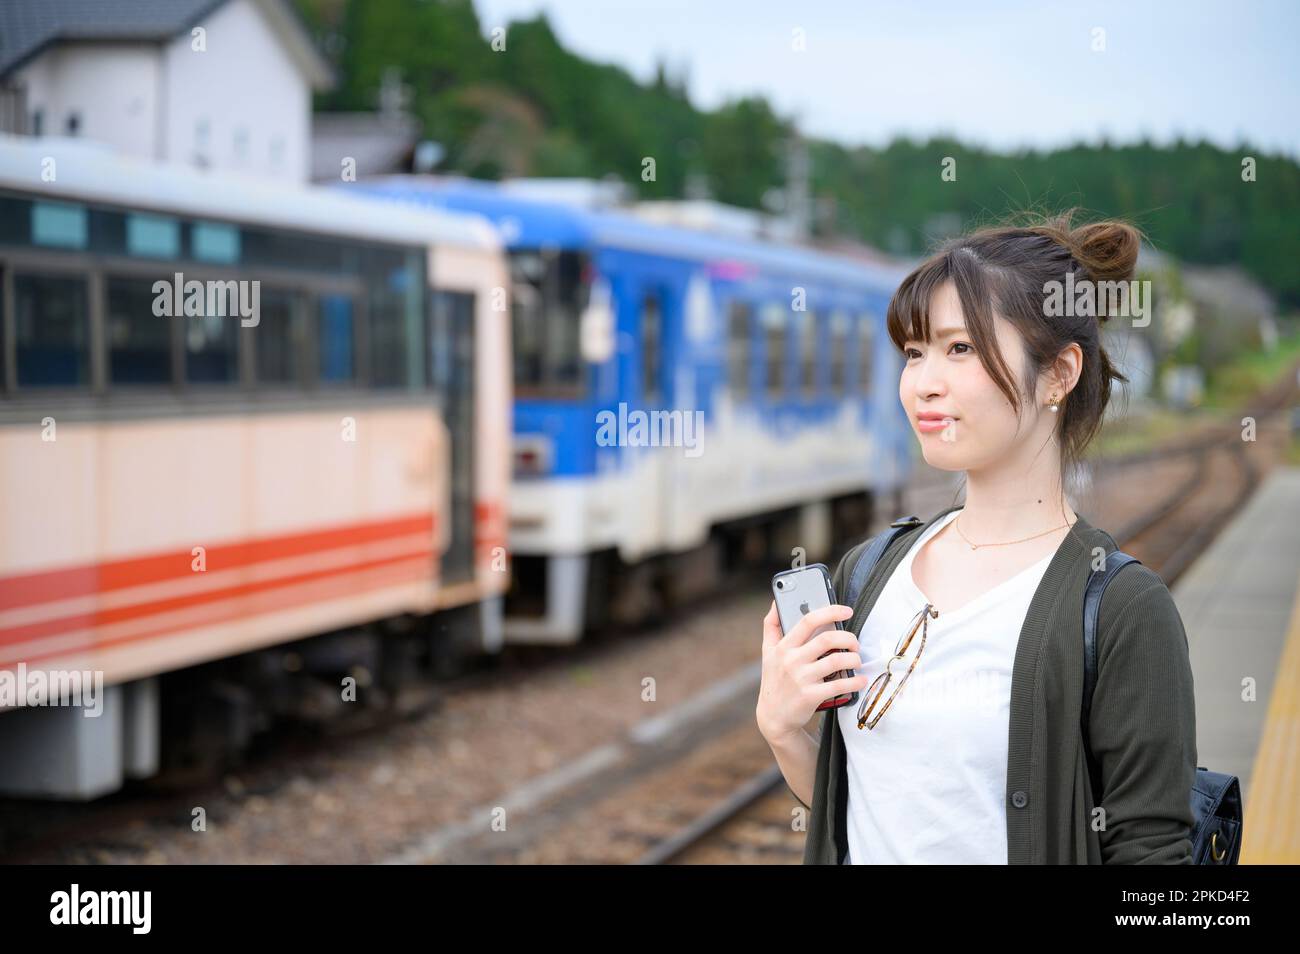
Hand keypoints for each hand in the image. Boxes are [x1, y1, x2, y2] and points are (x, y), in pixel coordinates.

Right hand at [755, 600, 868, 744]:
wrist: (773, 717)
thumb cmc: (774, 680)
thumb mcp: (767, 652)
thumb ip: (771, 626)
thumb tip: (776, 602)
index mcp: (783, 646)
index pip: (808, 621)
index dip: (831, 612)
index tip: (847, 610)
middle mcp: (791, 660)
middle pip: (827, 639)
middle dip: (848, 638)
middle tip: (855, 643)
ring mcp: (801, 679)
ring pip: (836, 661)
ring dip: (853, 659)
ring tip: (857, 660)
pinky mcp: (810, 696)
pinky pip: (839, 685)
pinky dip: (854, 681)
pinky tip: (860, 680)